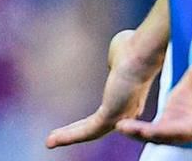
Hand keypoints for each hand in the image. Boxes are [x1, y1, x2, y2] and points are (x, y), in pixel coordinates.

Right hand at [46, 29, 163, 148]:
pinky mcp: (110, 117)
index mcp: (127, 97)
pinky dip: (68, 136)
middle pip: (96, 127)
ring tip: (49, 142)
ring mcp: (118, 116)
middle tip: (56, 139)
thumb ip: (113, 62)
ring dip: (68, 137)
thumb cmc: (135, 49)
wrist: (143, 52)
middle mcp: (124, 112)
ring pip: (89, 132)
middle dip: (75, 133)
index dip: (93, 121)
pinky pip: (86, 131)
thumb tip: (112, 63)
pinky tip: (53, 140)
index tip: (78, 124)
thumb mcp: (119, 54)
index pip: (107, 114)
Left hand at [114, 50, 191, 144]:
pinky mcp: (175, 118)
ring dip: (140, 133)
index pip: (187, 130)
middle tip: (124, 128)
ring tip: (119, 126)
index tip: (151, 131)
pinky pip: (157, 128)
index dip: (168, 132)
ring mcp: (185, 125)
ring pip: (160, 136)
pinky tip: (124, 125)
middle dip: (147, 134)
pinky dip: (141, 129)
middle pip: (169, 136)